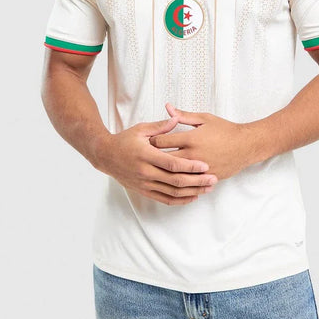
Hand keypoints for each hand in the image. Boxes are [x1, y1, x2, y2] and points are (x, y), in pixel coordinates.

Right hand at [93, 116, 218, 205]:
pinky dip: (180, 200)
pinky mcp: (144, 191)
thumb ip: (160, 126)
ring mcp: (144, 184)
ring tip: (207, 189)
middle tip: (213, 179)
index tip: (206, 166)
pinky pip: (164, 199)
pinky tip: (192, 197)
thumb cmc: (124, 140)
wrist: (105, 156)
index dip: (190, 166)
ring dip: (192, 192)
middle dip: (197, 181)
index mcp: (146, 156)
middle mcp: (145, 172)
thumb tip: (176, 118)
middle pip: (176, 181)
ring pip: (172, 193)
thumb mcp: (141, 129)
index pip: (173, 164)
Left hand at [148, 103, 258, 180]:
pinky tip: (170, 181)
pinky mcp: (205, 177)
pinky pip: (187, 183)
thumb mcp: (204, 118)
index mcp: (190, 139)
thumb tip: (167, 108)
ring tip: (154, 170)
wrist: (245, 145)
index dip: (151, 141)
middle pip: (164, 160)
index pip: (161, 141)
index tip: (146, 142)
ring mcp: (199, 168)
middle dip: (153, 158)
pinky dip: (177, 182)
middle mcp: (193, 155)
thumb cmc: (225, 129)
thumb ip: (183, 116)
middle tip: (144, 158)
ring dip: (162, 172)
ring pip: (174, 174)